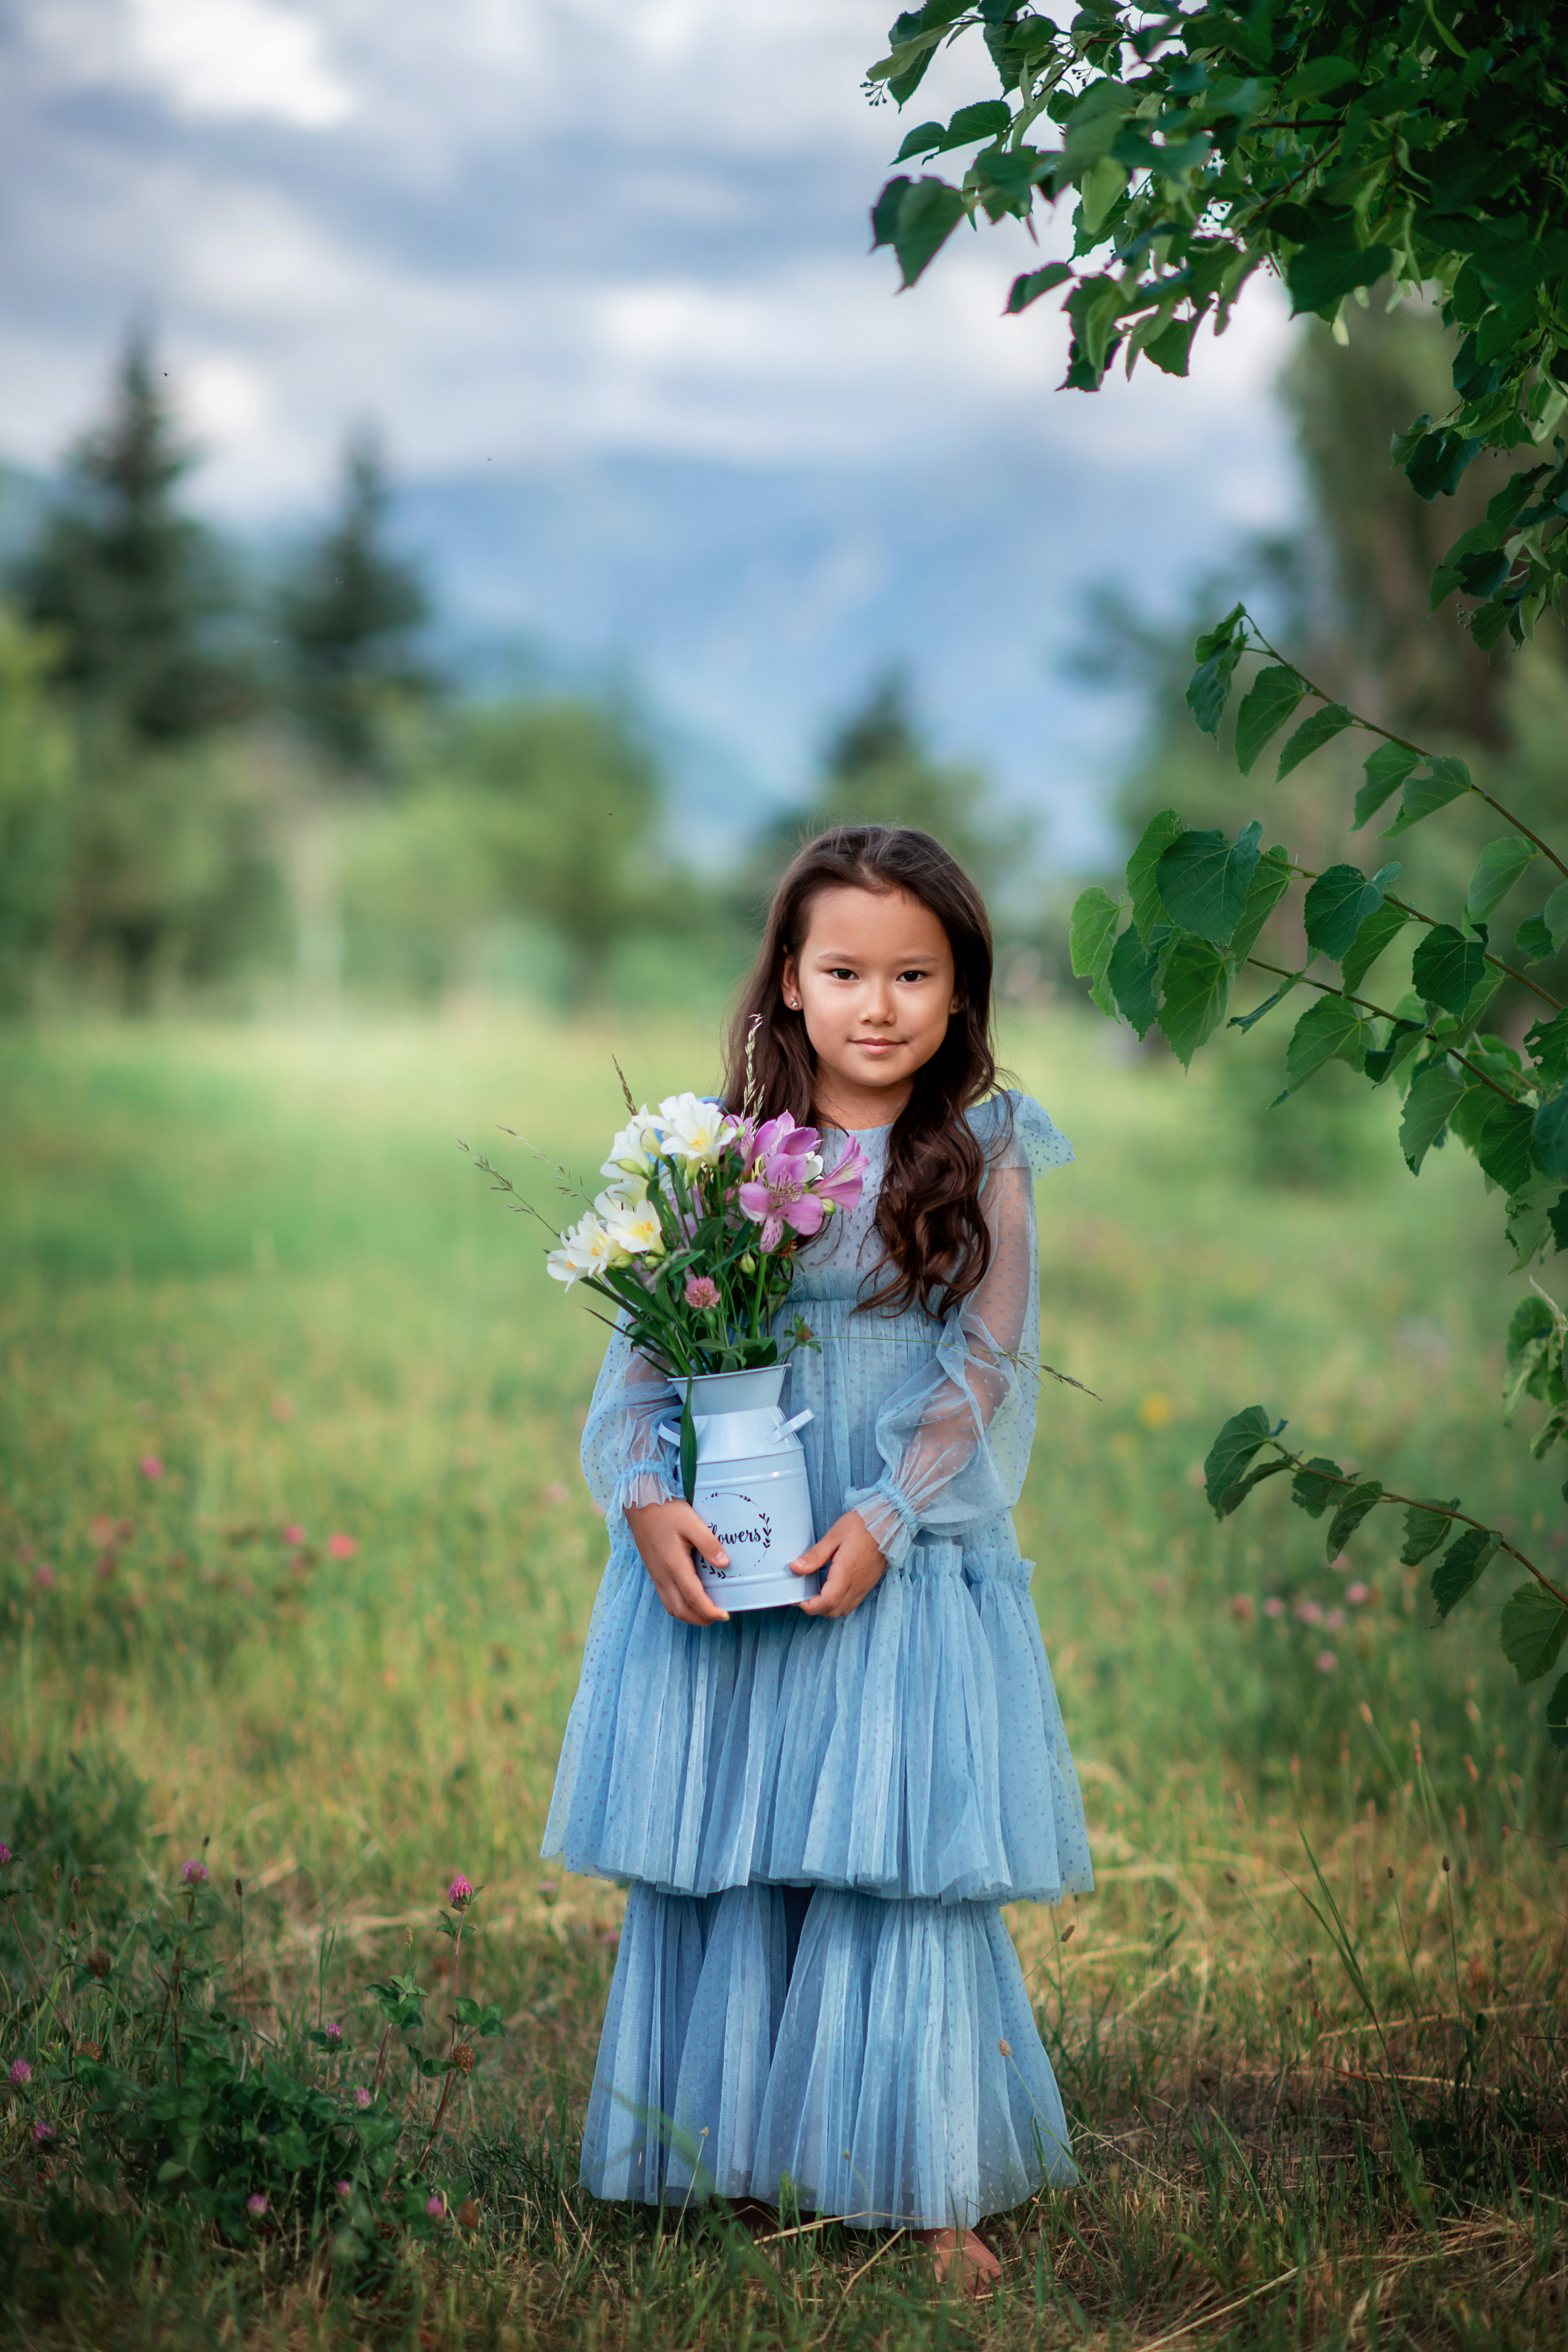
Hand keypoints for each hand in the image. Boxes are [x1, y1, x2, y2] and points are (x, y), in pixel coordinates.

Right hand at [624, 1498, 730, 1625]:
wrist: (640, 1503)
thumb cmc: (666, 1511)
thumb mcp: (692, 1522)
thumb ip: (709, 1544)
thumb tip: (724, 1564)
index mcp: (674, 1564)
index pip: (693, 1598)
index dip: (709, 1611)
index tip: (724, 1616)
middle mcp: (663, 1575)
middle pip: (680, 1610)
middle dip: (700, 1619)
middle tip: (718, 1617)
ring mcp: (656, 1574)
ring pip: (671, 1606)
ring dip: (689, 1615)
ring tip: (705, 1612)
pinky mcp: (653, 1571)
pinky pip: (665, 1598)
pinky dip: (679, 1606)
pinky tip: (689, 1598)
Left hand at [793, 1510, 887, 1618]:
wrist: (889, 1522)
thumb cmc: (861, 1525)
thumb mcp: (834, 1536)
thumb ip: (815, 1555)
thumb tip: (795, 1568)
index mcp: (846, 1573)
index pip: (826, 1602)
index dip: (809, 1606)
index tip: (798, 1599)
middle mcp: (857, 1584)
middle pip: (833, 1611)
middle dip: (816, 1609)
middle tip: (803, 1596)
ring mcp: (865, 1586)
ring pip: (844, 1610)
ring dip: (828, 1608)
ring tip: (816, 1594)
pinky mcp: (869, 1584)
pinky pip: (853, 1603)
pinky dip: (839, 1603)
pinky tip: (832, 1589)